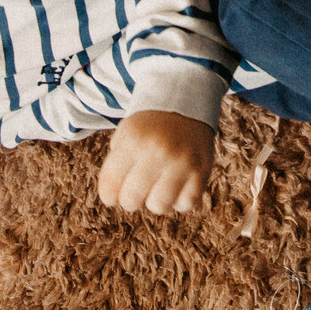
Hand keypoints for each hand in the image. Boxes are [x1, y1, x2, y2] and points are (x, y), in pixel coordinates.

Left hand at [97, 109, 213, 214]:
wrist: (186, 103)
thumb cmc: (150, 127)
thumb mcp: (125, 135)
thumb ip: (114, 166)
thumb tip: (112, 199)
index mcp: (132, 140)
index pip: (110, 184)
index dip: (108, 196)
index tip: (112, 197)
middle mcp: (157, 151)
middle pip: (132, 199)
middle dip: (129, 201)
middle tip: (135, 193)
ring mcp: (181, 162)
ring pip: (159, 206)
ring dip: (155, 202)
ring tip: (157, 189)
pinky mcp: (202, 170)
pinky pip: (186, 204)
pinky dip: (179, 201)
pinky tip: (176, 188)